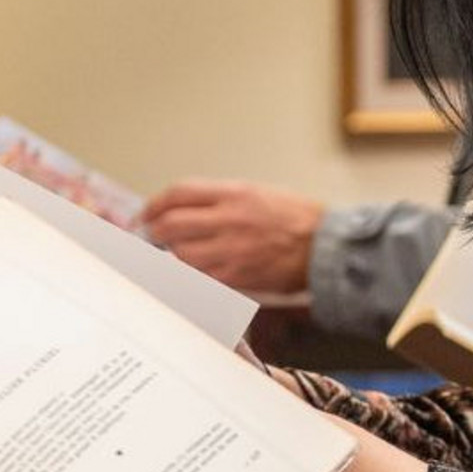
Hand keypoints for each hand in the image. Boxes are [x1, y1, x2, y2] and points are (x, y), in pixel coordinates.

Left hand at [141, 180, 324, 297]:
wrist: (325, 247)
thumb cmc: (297, 219)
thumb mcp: (258, 194)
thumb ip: (220, 201)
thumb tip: (185, 210)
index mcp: (234, 194)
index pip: (178, 193)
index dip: (155, 204)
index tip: (147, 214)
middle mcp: (228, 219)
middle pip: (171, 224)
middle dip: (155, 232)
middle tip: (152, 237)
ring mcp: (230, 250)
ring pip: (180, 254)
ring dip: (172, 256)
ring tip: (176, 256)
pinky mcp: (236, 277)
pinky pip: (199, 278)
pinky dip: (189, 276)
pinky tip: (192, 274)